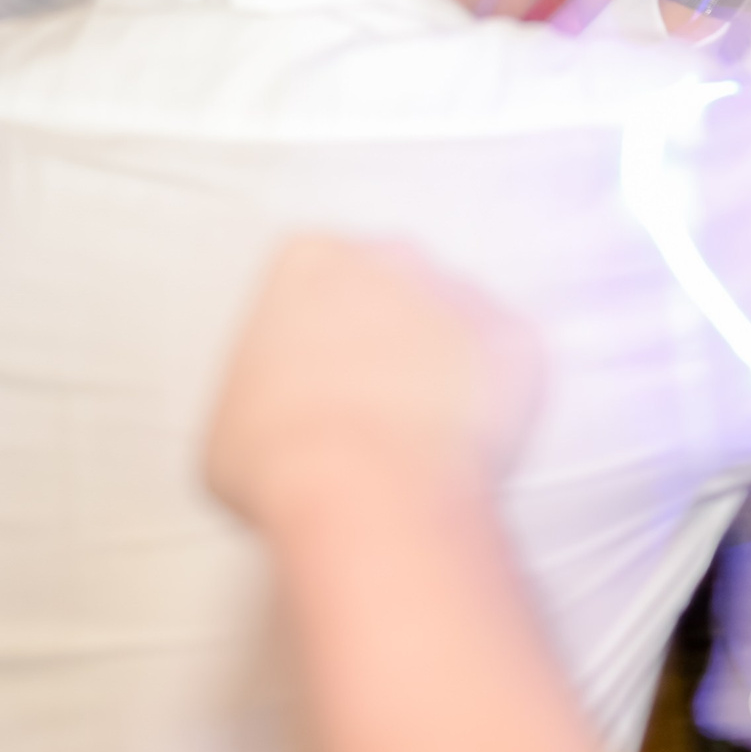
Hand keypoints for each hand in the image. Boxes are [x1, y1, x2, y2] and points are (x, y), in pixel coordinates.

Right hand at [204, 238, 540, 528]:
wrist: (369, 491)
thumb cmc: (290, 461)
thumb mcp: (231, 416)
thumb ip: (271, 381)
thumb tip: (290, 413)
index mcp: (312, 261)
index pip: (318, 274)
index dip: (318, 331)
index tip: (316, 371)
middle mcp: (394, 259)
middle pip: (395, 287)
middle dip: (388, 335)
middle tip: (368, 402)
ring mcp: (463, 294)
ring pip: (455, 325)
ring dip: (442, 366)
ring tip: (412, 434)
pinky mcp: (517, 339)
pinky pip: (508, 365)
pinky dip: (493, 399)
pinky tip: (458, 440)